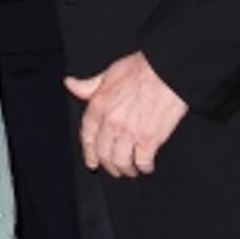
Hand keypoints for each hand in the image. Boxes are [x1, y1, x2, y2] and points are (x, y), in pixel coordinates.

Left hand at [64, 51, 187, 177]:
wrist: (168, 70)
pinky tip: (146, 166)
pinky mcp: (149, 139)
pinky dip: (144, 167)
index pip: (87, 136)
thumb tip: (71, 84)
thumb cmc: (143, 68)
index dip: (89, 153)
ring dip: (126, 170)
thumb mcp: (110, 72)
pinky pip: (143, 161)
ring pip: (121, 161)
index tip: (92, 162)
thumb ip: (90, 85)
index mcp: (99, 105)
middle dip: (109, 165)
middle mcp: (112, 122)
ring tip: (131, 170)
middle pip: (104, 153)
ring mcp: (130, 132)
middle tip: (115, 169)